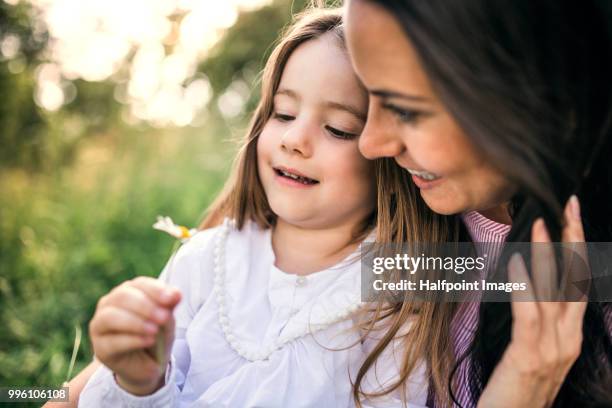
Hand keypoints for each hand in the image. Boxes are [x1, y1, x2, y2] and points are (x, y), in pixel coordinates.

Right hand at [89, 276, 180, 395]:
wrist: (149, 364)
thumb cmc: (157, 334)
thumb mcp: (166, 319)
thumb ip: (169, 306)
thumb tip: (176, 293)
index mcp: (129, 291)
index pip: (139, 284)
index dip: (155, 290)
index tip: (172, 299)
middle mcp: (109, 304)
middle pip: (122, 296)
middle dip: (145, 306)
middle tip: (163, 317)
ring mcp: (100, 325)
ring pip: (111, 317)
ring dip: (135, 322)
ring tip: (154, 330)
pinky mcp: (100, 348)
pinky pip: (112, 341)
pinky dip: (132, 340)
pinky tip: (148, 341)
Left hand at [478, 196, 587, 407]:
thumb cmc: (517, 386)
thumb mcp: (535, 351)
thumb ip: (536, 321)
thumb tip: (524, 282)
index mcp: (570, 335)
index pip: (579, 283)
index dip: (578, 249)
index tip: (571, 216)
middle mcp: (568, 339)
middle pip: (576, 280)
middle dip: (574, 240)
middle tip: (569, 206)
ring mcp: (554, 348)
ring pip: (555, 291)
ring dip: (547, 254)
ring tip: (540, 223)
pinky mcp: (530, 356)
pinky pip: (529, 314)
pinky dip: (524, 285)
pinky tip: (514, 261)